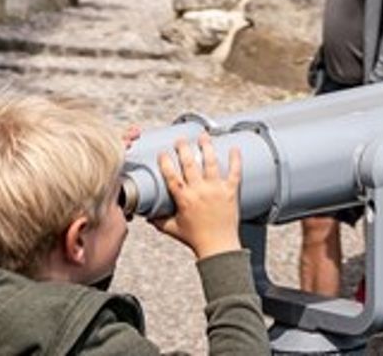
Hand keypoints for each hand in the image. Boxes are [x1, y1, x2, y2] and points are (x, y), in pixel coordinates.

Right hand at [151, 133, 243, 259]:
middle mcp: (199, 192)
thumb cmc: (196, 238)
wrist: (218, 246)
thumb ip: (158, 220)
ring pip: (211, 163)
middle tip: (181, 140)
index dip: (166, 163)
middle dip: (184, 149)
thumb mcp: (173, 229)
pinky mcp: (230, 192)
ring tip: (203, 136)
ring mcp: (216, 190)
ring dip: (207, 147)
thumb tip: (147, 215)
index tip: (163, 153)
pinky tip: (234, 148)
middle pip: (190, 165)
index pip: (172, 176)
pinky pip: (234, 172)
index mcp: (184, 199)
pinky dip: (235, 159)